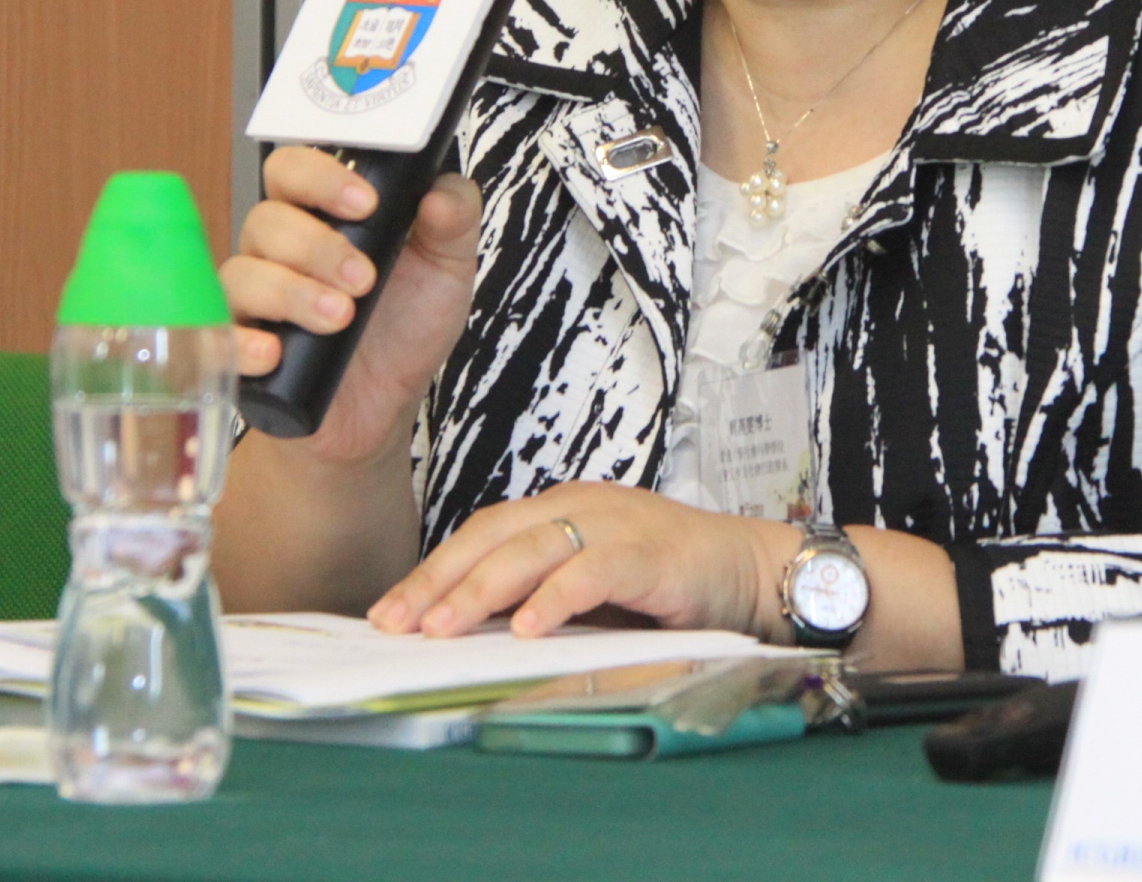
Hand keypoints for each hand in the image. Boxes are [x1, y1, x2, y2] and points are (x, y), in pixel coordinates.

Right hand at [217, 146, 481, 465]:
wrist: (384, 405)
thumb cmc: (406, 325)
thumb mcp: (446, 271)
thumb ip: (453, 222)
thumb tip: (441, 190)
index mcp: (321, 214)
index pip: (295, 168)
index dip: (321, 176)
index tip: (366, 203)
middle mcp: (278, 248)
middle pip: (267, 217)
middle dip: (316, 245)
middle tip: (363, 278)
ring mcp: (254, 297)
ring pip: (244, 273)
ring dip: (293, 293)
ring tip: (341, 317)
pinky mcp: (238, 347)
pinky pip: (216, 336)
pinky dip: (244, 343)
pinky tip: (276, 353)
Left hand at [366, 482, 798, 641]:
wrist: (752, 570)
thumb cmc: (669, 583)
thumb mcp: (590, 589)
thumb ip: (538, 599)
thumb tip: (468, 634)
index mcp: (560, 510)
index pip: (480, 534)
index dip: (432, 572)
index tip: (389, 613)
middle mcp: (580, 507)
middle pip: (492, 536)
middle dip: (438, 581)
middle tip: (397, 623)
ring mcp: (614, 524)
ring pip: (531, 549)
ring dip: (480, 590)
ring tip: (442, 628)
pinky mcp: (648, 553)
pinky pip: (591, 572)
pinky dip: (555, 598)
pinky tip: (526, 628)